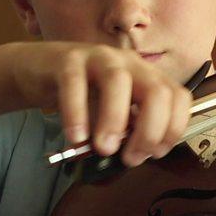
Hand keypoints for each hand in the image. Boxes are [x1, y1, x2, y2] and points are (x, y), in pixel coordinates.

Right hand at [12, 42, 192, 166]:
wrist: (38, 70)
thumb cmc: (81, 95)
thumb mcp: (111, 114)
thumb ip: (127, 132)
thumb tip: (135, 157)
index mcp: (147, 76)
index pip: (178, 98)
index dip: (172, 129)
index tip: (155, 154)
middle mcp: (129, 64)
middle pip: (156, 91)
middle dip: (149, 131)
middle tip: (131, 158)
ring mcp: (99, 57)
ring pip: (118, 82)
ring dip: (114, 121)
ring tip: (103, 148)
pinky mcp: (67, 59)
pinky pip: (74, 84)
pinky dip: (76, 114)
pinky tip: (76, 137)